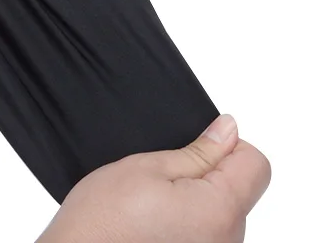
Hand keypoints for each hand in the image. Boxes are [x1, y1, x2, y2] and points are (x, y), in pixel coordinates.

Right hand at [37, 115, 270, 242]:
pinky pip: (207, 234)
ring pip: (221, 213)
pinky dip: (187, 223)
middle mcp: (227, 242)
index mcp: (220, 211)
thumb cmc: (105, 219)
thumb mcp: (147, 168)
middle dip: (207, 174)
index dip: (227, 146)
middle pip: (239, 191)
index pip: (256, 165)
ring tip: (153, 203)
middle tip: (161, 177)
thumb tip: (229, 130)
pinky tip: (154, 224)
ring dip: (195, 200)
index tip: (197, 146)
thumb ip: (198, 151)